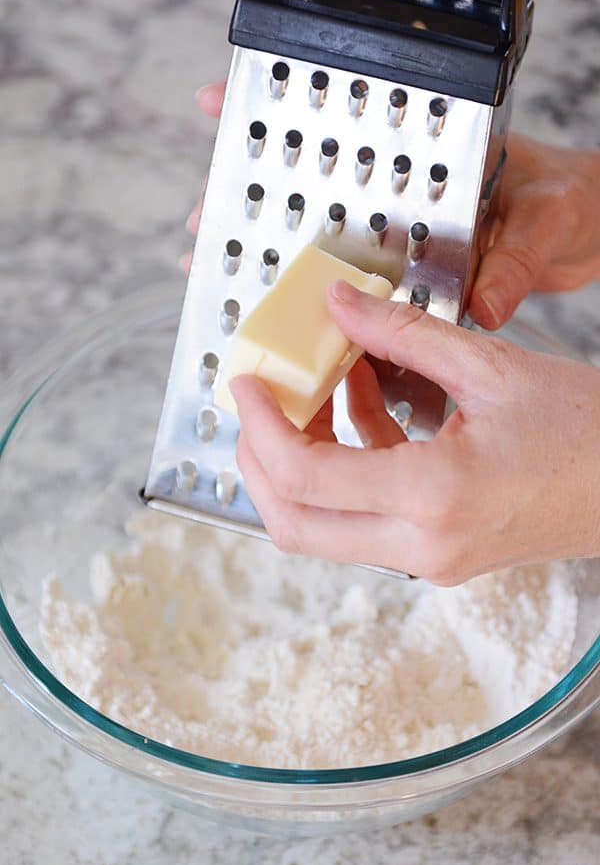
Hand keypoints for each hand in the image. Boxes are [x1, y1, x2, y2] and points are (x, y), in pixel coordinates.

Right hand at [182, 87, 599, 329]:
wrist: (585, 238)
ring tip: (230, 279)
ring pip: (330, 260)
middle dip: (256, 209)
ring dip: (282, 272)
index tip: (220, 107)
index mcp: (428, 175)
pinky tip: (301, 336)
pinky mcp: (416, 291)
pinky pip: (366, 308)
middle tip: (207, 216)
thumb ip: (517, 257)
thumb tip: (486, 303)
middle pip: (318, 206)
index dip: (285, 124)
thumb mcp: (546, 218)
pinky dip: (333, 321)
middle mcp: (404, 214)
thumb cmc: (566, 204)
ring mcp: (405, 253)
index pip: (347, 143)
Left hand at [230, 282, 599, 584]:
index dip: (258, 427)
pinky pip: (362, 519)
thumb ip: (403, 336)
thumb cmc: (587, 428)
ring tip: (312, 389)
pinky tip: (360, 403)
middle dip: (259, 459)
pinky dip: (344, 466)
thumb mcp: (491, 367)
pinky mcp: (435, 555)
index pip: (304, 478)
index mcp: (436, 495)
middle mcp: (422, 545)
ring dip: (298, 463)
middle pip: (294, 524)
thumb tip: (339, 304)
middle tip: (259, 398)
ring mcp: (428, 560)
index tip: (244, 382)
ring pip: (321, 529)